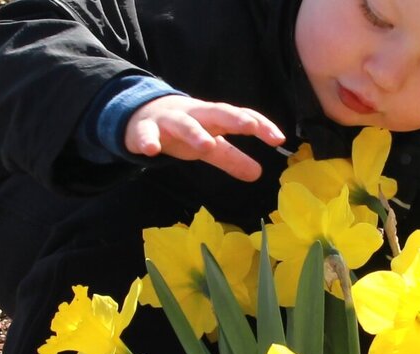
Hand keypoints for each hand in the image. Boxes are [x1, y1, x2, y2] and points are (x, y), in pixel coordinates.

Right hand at [125, 95, 285, 181]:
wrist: (141, 115)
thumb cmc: (183, 131)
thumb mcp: (209, 145)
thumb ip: (231, 158)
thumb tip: (258, 174)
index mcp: (213, 118)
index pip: (240, 117)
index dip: (260, 125)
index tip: (278, 138)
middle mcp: (194, 114)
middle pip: (216, 112)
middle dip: (233, 118)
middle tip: (250, 127)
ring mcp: (169, 120)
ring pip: (183, 123)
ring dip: (195, 132)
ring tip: (207, 145)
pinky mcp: (145, 129)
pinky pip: (146, 134)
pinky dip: (147, 140)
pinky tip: (151, 151)